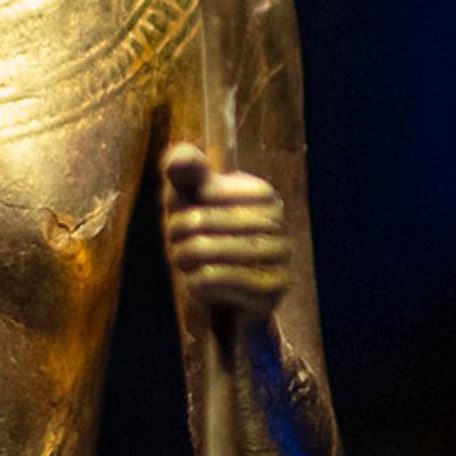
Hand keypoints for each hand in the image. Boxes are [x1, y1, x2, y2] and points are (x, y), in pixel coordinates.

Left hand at [163, 144, 288, 323]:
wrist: (229, 297)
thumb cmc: (206, 236)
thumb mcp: (192, 199)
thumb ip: (185, 171)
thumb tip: (178, 158)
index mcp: (264, 193)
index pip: (202, 192)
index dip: (179, 207)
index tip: (183, 217)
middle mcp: (278, 224)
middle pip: (198, 222)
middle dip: (177, 236)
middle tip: (179, 245)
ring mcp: (278, 260)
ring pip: (202, 251)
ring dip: (184, 260)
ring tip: (189, 264)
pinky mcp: (269, 293)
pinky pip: (210, 280)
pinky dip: (195, 283)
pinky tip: (203, 283)